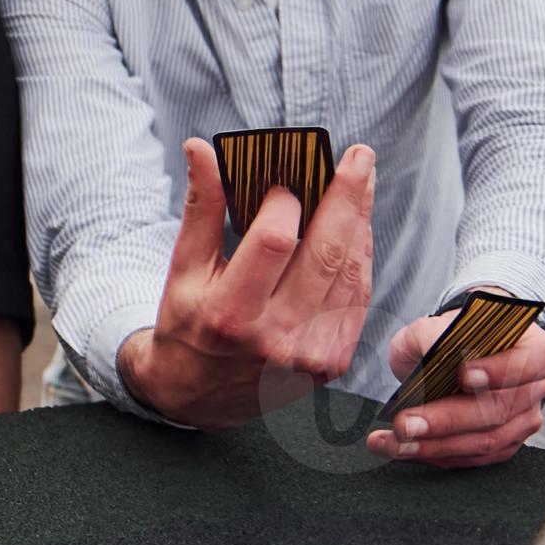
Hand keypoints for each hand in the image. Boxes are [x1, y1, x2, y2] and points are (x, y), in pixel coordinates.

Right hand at [118, 140, 377, 428]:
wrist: (198, 394)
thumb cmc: (187, 323)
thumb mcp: (183, 268)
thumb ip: (201, 207)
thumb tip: (201, 150)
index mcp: (230, 314)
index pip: (274, 242)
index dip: (285, 203)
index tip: (284, 181)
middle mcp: (276, 338)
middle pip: (327, 253)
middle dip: (348, 197)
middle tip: (360, 157)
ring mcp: (310, 354)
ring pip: (351, 273)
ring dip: (360, 223)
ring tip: (361, 186)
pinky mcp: (333, 362)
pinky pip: (357, 299)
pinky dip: (361, 259)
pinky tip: (357, 231)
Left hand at [368, 302, 544, 467]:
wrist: (447, 357)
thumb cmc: (445, 338)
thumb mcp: (433, 325)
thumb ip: (433, 334)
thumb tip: (433, 351)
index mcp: (532, 346)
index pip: (539, 359)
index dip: (503, 370)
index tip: (462, 374)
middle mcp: (536, 386)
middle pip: (500, 408)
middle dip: (447, 420)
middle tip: (404, 424)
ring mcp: (524, 419)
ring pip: (486, 441)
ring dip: (435, 445)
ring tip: (392, 442)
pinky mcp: (505, 444)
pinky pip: (474, 458)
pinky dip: (435, 455)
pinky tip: (402, 449)